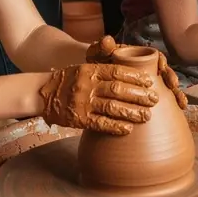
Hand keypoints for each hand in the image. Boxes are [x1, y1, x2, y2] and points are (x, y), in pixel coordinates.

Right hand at [39, 63, 157, 135]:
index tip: (150, 81)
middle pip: (118, 89)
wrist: (43, 93)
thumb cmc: (69, 80)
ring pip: (112, 107)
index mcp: (91, 70)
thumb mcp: (83, 67)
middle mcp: (88, 85)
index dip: (135, 77)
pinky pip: (101, 124)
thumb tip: (130, 70)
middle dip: (139, 95)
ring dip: (132, 112)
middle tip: (154, 99)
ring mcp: (84, 102)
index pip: (118, 71)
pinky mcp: (80, 119)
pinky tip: (128, 129)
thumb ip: (103, 68)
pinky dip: (116, 127)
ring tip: (147, 115)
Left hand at [86, 36, 186, 109]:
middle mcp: (148, 69)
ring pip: (167, 86)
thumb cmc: (97, 68)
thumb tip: (107, 40)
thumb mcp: (98, 58)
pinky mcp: (148, 96)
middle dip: (171, 78)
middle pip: (164, 71)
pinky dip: (175, 102)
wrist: (93, 86)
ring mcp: (150, 83)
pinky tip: (181, 108)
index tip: (162, 66)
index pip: (154, 56)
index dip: (160, 60)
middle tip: (173, 85)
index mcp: (139, 58)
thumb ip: (102, 49)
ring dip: (176, 92)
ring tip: (181, 101)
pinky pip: (165, 99)